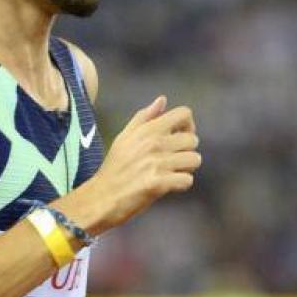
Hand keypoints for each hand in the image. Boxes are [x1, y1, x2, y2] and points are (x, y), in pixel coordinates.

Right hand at [63, 95, 200, 234]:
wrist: (102, 196)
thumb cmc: (114, 167)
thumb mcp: (124, 137)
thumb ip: (144, 117)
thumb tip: (163, 100)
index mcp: (148, 129)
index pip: (184, 114)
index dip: (188, 125)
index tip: (179, 137)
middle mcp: (155, 143)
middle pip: (193, 140)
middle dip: (187, 151)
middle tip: (174, 160)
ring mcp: (158, 163)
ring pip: (194, 160)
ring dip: (186, 168)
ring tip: (172, 173)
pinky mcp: (159, 183)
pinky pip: (187, 180)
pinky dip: (181, 184)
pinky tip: (169, 186)